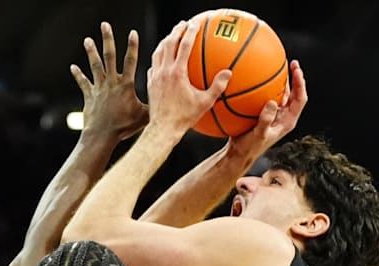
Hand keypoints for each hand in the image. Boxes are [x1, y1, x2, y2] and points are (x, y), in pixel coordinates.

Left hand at [71, 22, 148, 140]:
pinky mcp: (89, 96)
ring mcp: (99, 88)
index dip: (132, 46)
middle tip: (105, 25)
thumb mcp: (143, 117)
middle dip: (108, 39)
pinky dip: (78, 75)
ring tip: (87, 40)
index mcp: (126, 86)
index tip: (132, 33)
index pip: (131, 61)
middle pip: (109, 56)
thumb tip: (166, 105)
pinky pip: (83, 83)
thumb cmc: (124, 127)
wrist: (102, 135)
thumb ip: (153, 107)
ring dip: (91, 52)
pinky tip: (73, 67)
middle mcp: (111, 83)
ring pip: (95, 66)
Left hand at [146, 19, 231, 136]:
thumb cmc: (184, 118)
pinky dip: (158, 57)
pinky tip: (162, 59)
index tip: (196, 23)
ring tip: (172, 37)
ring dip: (165, 41)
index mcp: (177, 73)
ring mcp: (155, 76)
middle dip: (176, 31)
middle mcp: (164, 71)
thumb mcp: (205, 103)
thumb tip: (228, 73)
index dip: (190, 31)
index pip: (184, 45)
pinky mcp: (150, 83)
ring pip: (158, 52)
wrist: (163, 129)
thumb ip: (217, 86)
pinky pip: (153, 65)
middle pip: (168, 43)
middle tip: (183, 24)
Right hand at [228, 59, 307, 158]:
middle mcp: (284, 116)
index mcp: (288, 121)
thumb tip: (272, 102)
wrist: (238, 154)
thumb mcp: (258, 134)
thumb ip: (266, 120)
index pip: (300, 99)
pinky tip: (257, 79)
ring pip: (283, 94)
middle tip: (291, 63)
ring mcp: (275, 114)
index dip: (301, 84)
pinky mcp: (265, 113)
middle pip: (295, 93)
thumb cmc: (249, 148)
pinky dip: (267, 87)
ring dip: (282, 80)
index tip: (297, 70)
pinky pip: (268, 96)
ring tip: (279, 66)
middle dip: (295, 78)